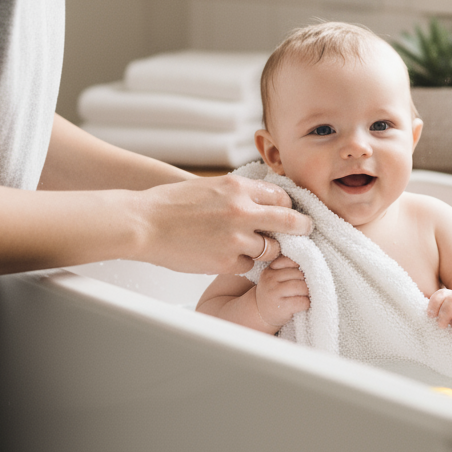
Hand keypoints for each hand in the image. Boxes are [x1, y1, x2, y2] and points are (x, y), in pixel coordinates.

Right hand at [133, 174, 311, 274]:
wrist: (144, 223)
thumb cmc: (172, 203)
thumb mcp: (210, 186)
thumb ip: (238, 192)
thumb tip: (260, 199)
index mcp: (238, 187)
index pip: (281, 196)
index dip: (288, 206)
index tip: (290, 212)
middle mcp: (242, 211)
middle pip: (289, 221)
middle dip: (302, 227)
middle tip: (307, 231)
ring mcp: (235, 238)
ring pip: (271, 249)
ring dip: (269, 249)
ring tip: (259, 248)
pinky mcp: (225, 261)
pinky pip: (248, 265)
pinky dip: (243, 262)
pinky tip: (229, 257)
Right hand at [255, 256, 309, 329]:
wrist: (260, 314)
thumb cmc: (273, 293)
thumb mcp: (273, 278)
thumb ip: (285, 269)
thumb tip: (308, 265)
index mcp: (269, 271)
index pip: (289, 261)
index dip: (299, 266)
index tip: (302, 272)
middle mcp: (270, 280)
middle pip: (298, 274)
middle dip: (306, 280)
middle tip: (308, 286)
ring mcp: (275, 294)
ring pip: (301, 287)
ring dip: (308, 292)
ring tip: (306, 295)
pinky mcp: (282, 307)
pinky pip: (302, 302)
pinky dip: (306, 303)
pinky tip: (303, 304)